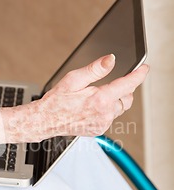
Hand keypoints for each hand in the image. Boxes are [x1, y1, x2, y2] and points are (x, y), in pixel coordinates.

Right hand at [28, 54, 148, 140]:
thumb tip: (111, 59)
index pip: (128, 84)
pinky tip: (92, 107)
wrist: (45, 120)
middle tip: (110, 82)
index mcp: (100, 100)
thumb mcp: (74, 79)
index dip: (138, 74)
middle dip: (124, 89)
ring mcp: (103, 124)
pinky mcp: (99, 130)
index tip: (144, 68)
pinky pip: (111, 118)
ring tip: (97, 96)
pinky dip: (107, 110)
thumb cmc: (56, 100)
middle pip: (127, 98)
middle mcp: (105, 114)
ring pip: (120, 109)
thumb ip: (95, 69)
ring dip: (115, 100)